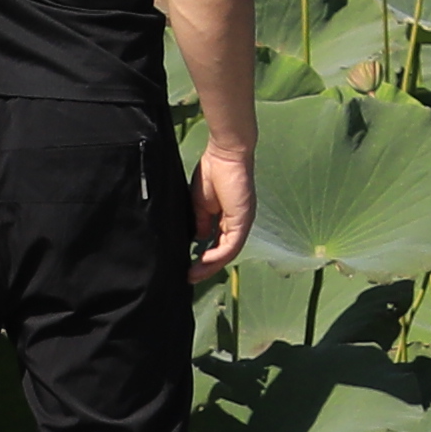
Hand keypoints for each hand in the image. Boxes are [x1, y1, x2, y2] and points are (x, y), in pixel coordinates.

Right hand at [187, 143, 253, 286]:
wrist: (224, 154)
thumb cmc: (213, 173)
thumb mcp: (201, 204)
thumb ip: (201, 222)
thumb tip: (199, 239)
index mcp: (228, 219)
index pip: (218, 244)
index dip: (204, 258)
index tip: (187, 268)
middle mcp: (238, 224)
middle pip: (224, 253)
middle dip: (206, 268)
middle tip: (189, 277)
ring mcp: (243, 223)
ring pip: (228, 253)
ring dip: (210, 266)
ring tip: (193, 274)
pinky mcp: (243, 220)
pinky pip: (232, 244)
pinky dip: (217, 256)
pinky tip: (202, 260)